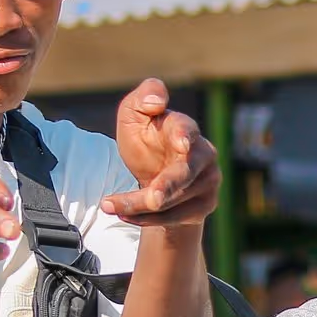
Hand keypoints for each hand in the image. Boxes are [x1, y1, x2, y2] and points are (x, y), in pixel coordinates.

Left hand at [105, 77, 219, 228]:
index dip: (183, 135)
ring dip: (138, 206)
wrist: (156, 172)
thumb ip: (143, 98)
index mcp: (184, 127)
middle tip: (152, 200)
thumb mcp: (134, 115)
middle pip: (184, 173)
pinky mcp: (206, 205)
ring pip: (173, 200)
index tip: (181, 143)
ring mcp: (209, 180)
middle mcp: (204, 153)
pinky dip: (146, 219)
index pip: (186, 129)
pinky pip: (174, 217)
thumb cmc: (146, 138)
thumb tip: (156, 102)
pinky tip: (124, 214)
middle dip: (167, 186)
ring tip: (108, 206)